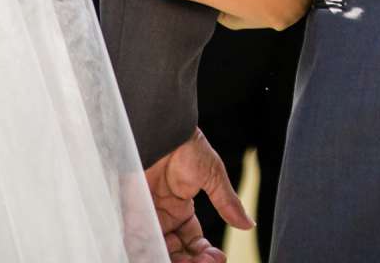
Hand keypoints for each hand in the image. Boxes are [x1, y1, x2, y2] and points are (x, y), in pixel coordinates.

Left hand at [143, 129, 249, 262]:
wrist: (162, 130)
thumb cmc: (185, 145)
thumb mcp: (212, 175)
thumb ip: (227, 202)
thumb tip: (248, 223)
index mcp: (181, 208)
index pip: (192, 240)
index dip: (205, 253)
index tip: (218, 258)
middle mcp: (163, 215)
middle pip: (177, 250)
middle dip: (193, 260)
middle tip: (207, 262)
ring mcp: (146, 215)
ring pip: (160, 249)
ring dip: (177, 260)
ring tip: (193, 262)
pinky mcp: (131, 214)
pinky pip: (139, 241)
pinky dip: (151, 252)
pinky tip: (166, 256)